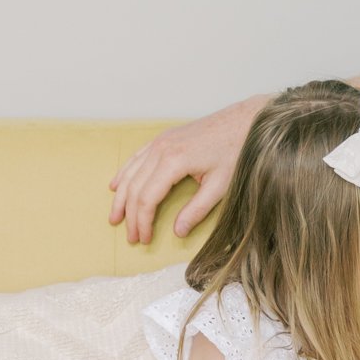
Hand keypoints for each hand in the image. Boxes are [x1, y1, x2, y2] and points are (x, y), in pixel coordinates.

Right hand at [109, 96, 265, 244]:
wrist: (244, 121)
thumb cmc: (235, 151)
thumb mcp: (220, 186)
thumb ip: (197, 210)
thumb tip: (178, 231)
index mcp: (173, 162)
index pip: (147, 198)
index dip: (143, 221)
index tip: (144, 239)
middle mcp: (160, 149)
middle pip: (135, 188)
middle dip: (130, 215)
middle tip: (131, 236)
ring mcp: (160, 142)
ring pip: (130, 172)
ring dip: (121, 197)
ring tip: (115, 217)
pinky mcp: (163, 138)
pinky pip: (136, 158)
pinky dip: (124, 174)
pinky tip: (116, 186)